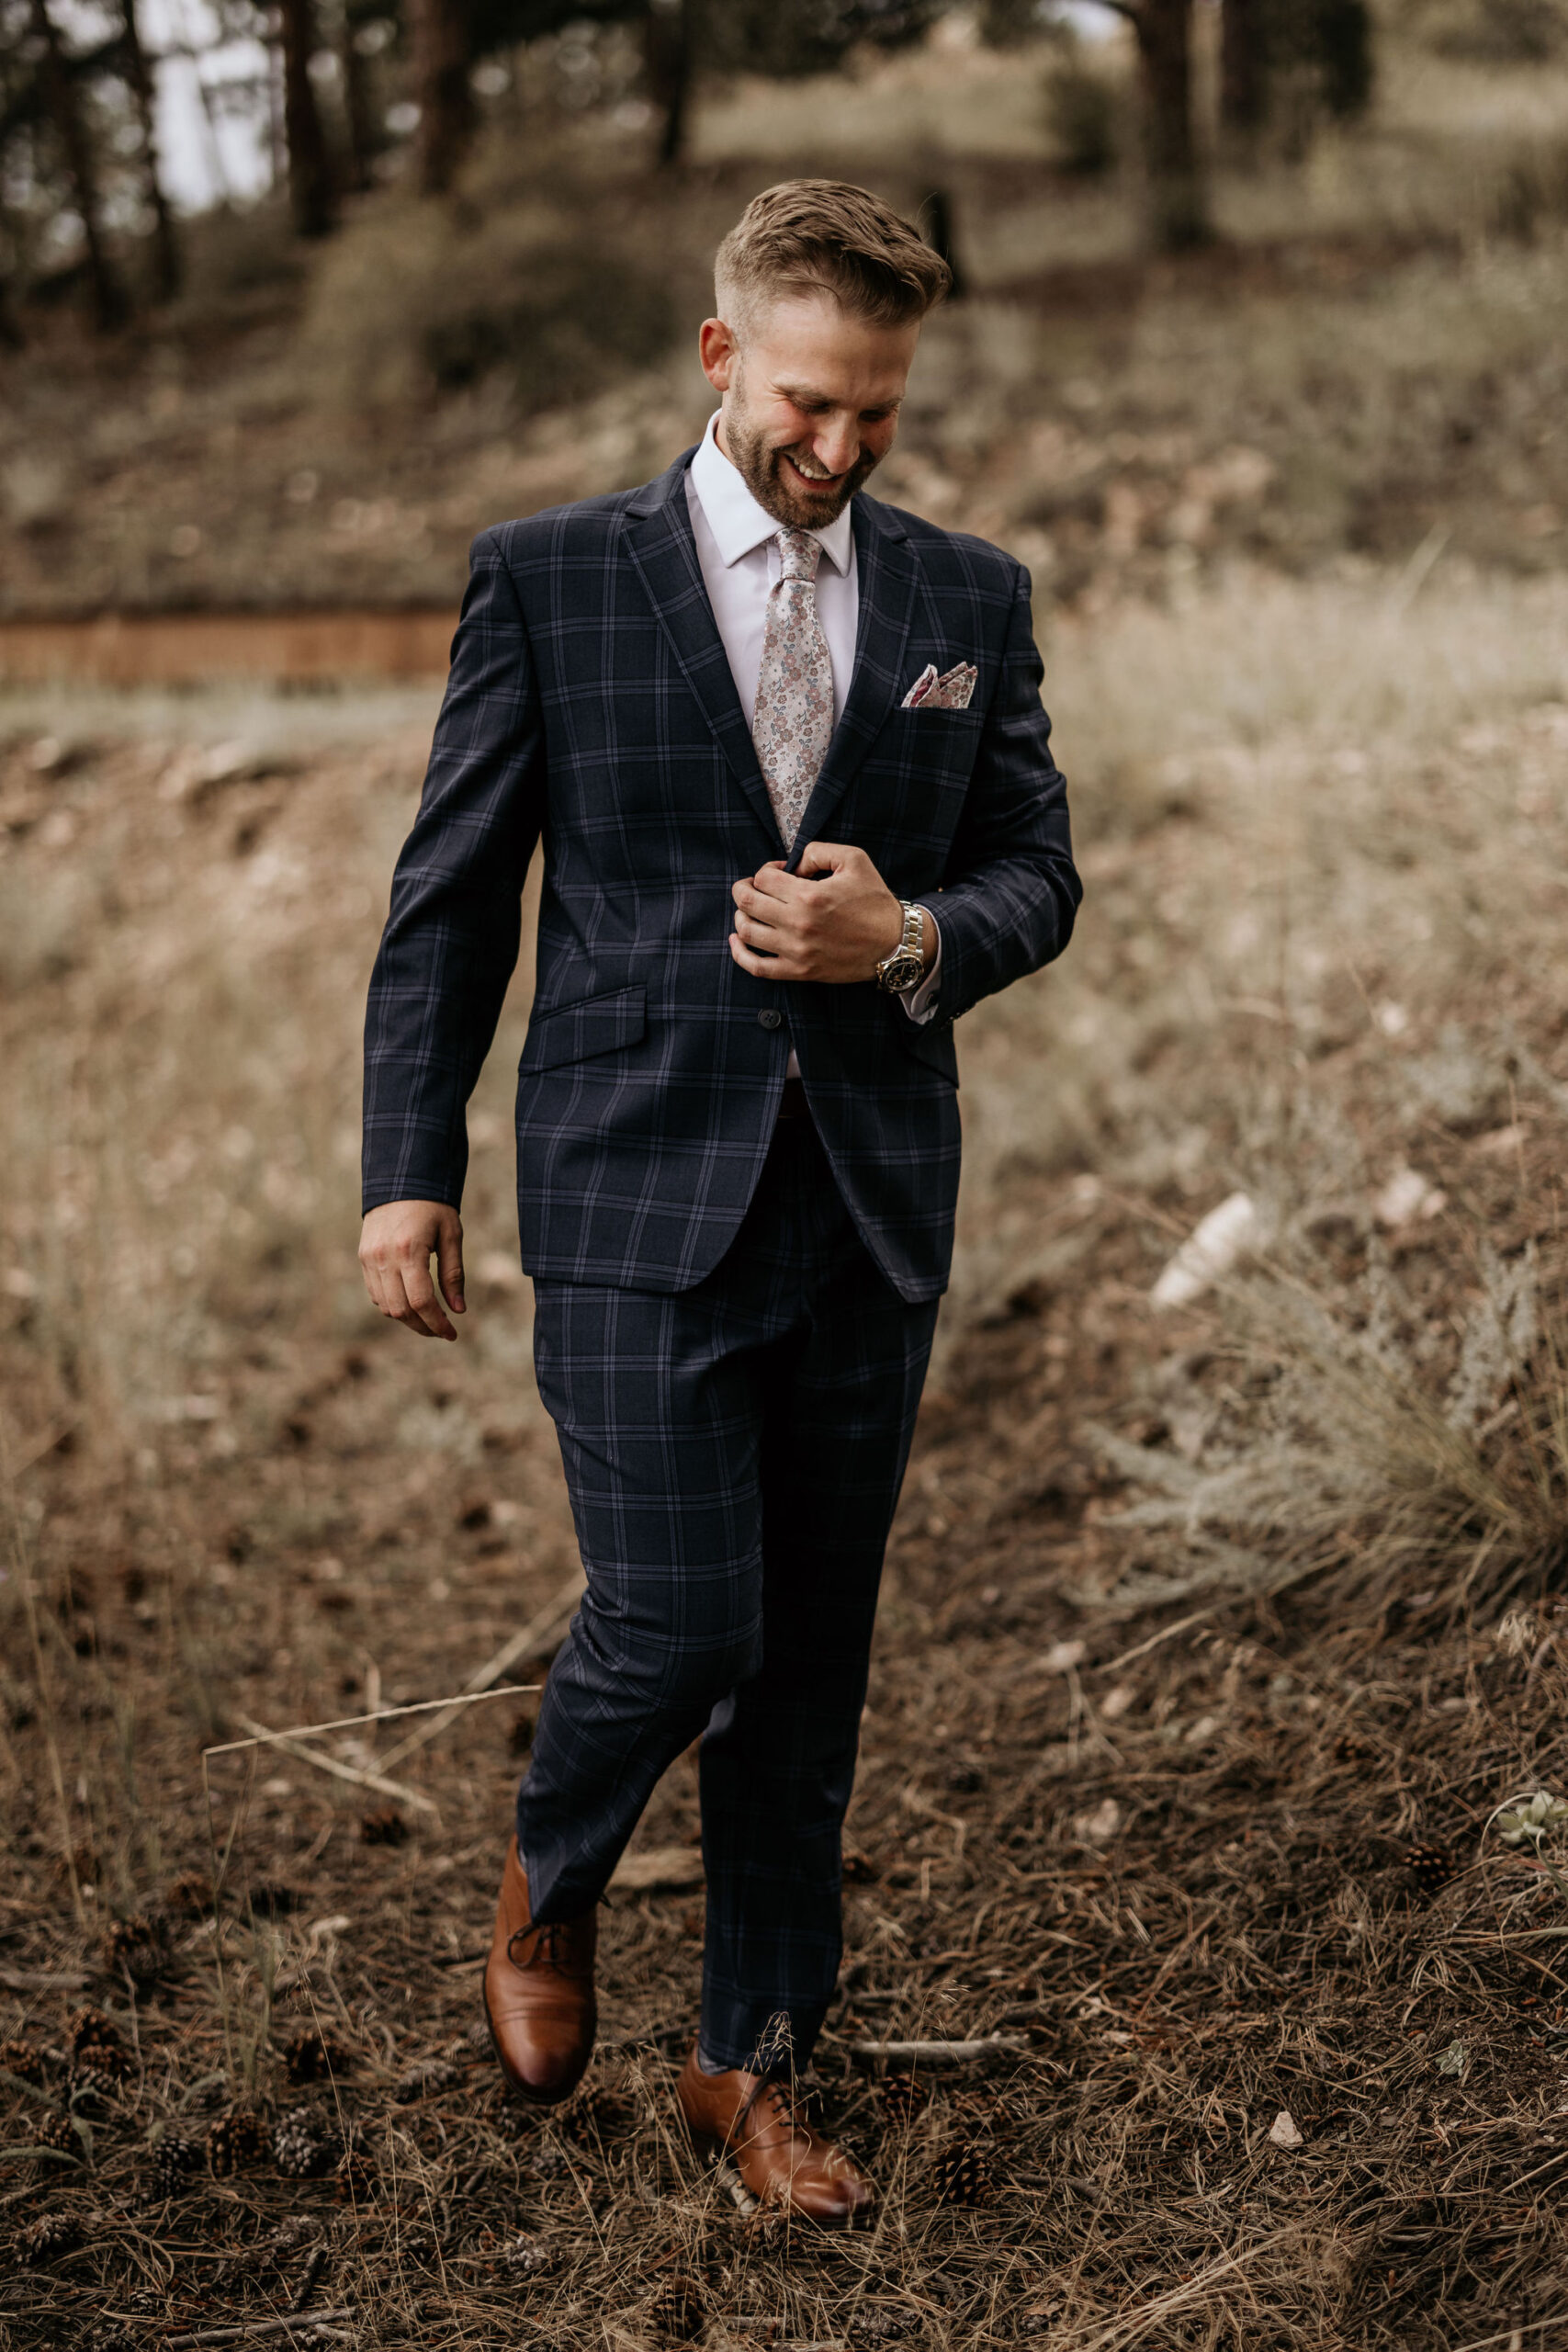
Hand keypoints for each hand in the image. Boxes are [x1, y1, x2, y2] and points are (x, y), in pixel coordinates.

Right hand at [359, 1199, 465, 1339]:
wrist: (400, 1180)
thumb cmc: (433, 1206)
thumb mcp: (451, 1236)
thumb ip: (453, 1274)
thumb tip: (458, 1310)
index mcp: (409, 1250)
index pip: (421, 1301)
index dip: (437, 1323)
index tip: (452, 1333)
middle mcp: (384, 1257)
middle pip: (401, 1310)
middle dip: (423, 1327)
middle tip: (442, 1331)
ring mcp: (369, 1258)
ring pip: (385, 1306)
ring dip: (408, 1319)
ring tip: (429, 1319)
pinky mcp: (363, 1257)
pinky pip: (375, 1293)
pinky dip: (393, 1304)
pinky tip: (411, 1302)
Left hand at [729, 842, 929, 983]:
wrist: (895, 944)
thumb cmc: (875, 901)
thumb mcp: (854, 860)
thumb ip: (818, 851)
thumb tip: (793, 864)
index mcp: (810, 895)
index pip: (763, 878)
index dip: (766, 870)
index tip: (779, 872)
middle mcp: (798, 924)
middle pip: (746, 902)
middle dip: (743, 888)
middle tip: (752, 886)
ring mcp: (796, 951)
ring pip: (747, 931)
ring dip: (741, 915)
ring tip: (750, 909)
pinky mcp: (799, 971)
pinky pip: (757, 967)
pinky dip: (740, 953)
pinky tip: (737, 940)